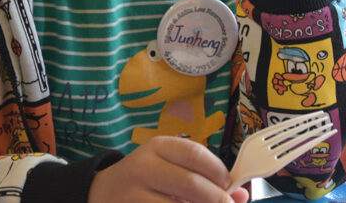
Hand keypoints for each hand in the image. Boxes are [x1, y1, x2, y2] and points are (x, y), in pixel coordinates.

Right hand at [87, 137, 247, 201]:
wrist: (102, 192)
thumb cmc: (147, 178)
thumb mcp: (170, 166)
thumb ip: (204, 177)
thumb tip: (242, 196)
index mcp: (157, 146)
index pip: (195, 154)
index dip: (218, 171)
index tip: (229, 185)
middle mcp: (143, 167)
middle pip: (189, 183)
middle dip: (216, 199)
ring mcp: (132, 194)